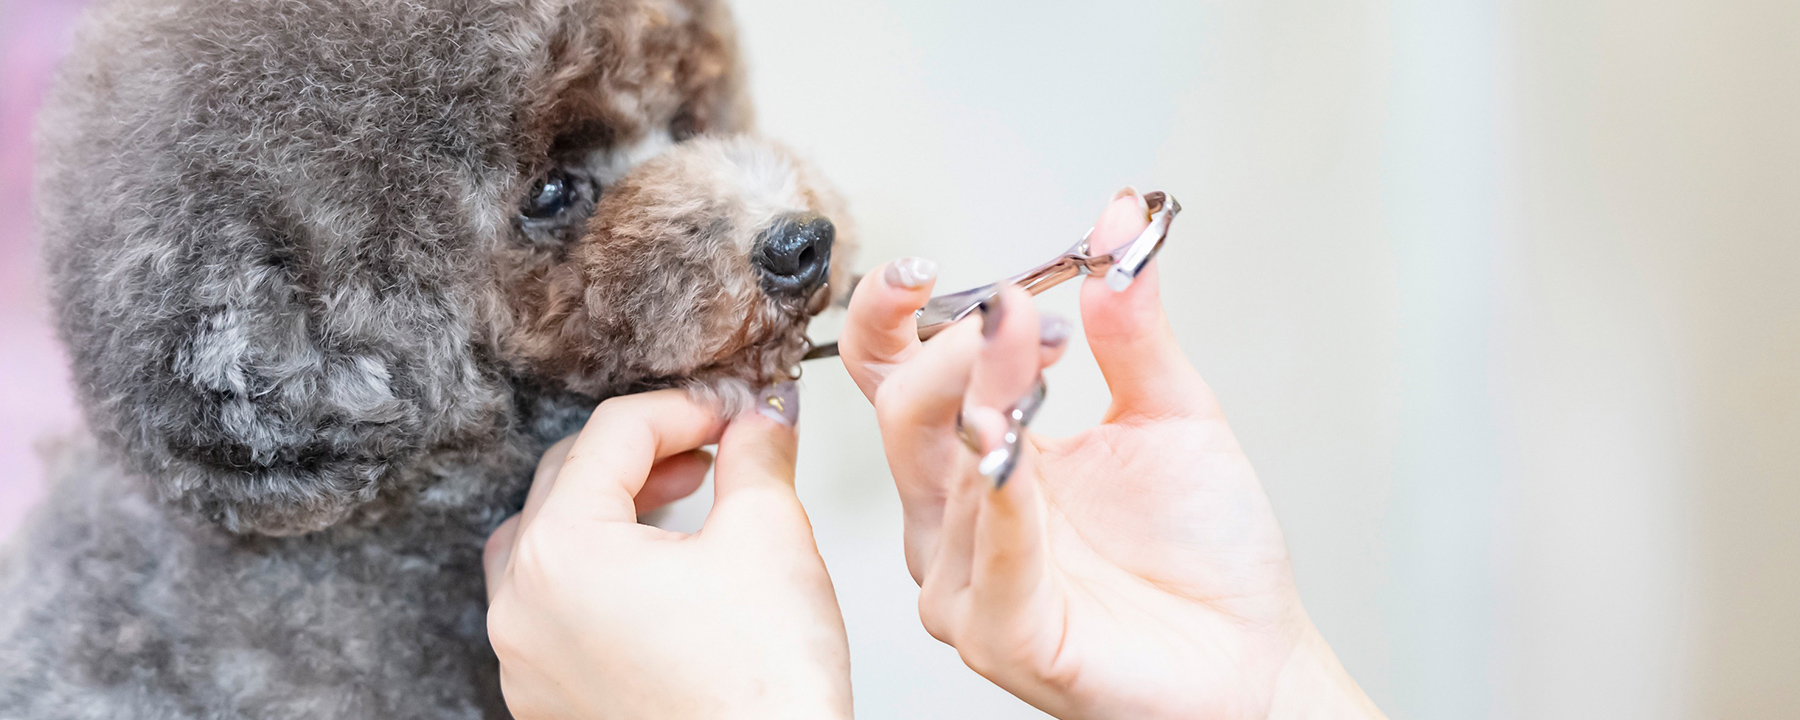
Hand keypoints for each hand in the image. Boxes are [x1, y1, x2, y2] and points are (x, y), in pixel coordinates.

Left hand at [482, 387, 852, 719]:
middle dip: (645, 454)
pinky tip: (659, 579)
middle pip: (567, 482)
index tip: (733, 413)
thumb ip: (756, 455)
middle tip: (713, 449)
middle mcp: (521, 608)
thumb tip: (759, 420)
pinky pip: (553, 612)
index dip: (685, 408)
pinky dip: (597, 577)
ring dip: (609, 511)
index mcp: (561, 551)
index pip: (613, 433)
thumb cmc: (763, 692)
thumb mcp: (771, 536)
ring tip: (679, 506)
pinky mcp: (548, 704)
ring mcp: (525, 663)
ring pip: (546, 547)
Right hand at [839, 189, 1383, 719]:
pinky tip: (1019, 454)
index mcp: (976, 452)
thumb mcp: (1171, 411)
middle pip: (903, 411)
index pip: (891, 373)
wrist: (1252, 653)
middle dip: (957, 350)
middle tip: (1021, 310)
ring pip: (942, 475)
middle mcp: (953, 514)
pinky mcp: (1001, 637)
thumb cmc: (1203, 550)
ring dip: (988, 404)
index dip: (886, 317)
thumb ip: (1131, 323)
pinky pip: (989, 561)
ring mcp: (965, 580)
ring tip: (1044, 354)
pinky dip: (1005, 503)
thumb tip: (1119, 220)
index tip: (920, 269)